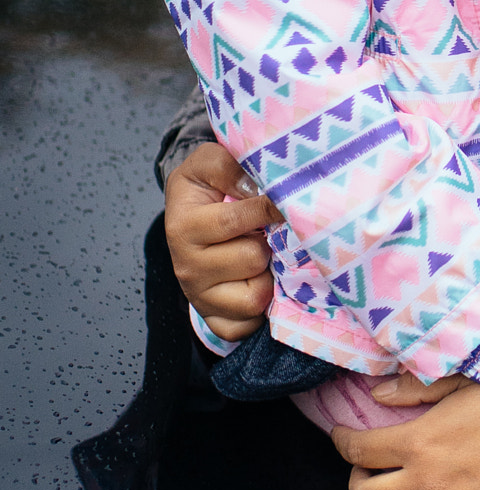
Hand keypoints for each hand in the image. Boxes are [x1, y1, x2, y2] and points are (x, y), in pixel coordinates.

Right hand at [164, 142, 279, 342]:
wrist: (187, 215)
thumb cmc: (203, 188)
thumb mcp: (208, 163)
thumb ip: (229, 165)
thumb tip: (259, 186)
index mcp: (184, 227)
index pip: (239, 219)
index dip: (270, 206)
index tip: (286, 197)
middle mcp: (186, 267)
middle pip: (253, 259)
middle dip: (270, 242)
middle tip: (271, 229)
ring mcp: (199, 298)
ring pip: (255, 297)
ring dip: (270, 275)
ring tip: (268, 254)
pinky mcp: (213, 319)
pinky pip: (247, 327)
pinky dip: (262, 310)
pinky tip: (262, 281)